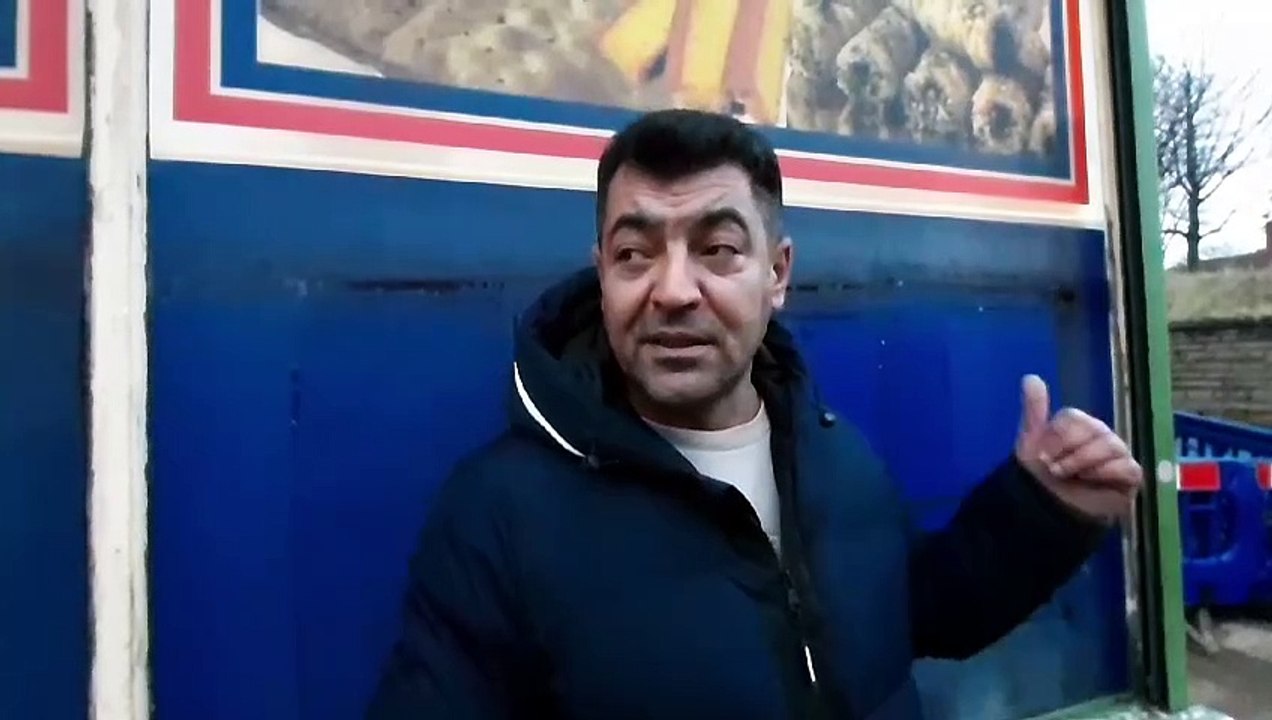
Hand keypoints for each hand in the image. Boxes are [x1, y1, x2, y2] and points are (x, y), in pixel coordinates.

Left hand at [1015, 375, 1141, 522]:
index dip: (1057, 436)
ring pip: (1110, 446)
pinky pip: (1127, 467)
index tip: (1043, 454)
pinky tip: (1092, 481)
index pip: (1074, 418)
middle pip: (1095, 429)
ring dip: (1083, 464)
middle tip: (1055, 468)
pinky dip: (1105, 473)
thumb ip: (1034, 411)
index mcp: (1079, 426)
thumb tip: (1031, 377)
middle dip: (1069, 452)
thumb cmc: (1042, 477)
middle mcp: (1102, 436)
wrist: (1051, 512)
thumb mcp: (1032, 444)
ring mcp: (1118, 455)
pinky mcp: (1131, 477)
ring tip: (1071, 477)